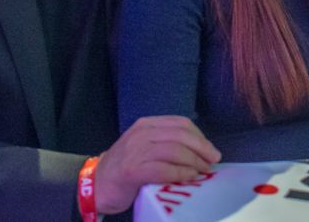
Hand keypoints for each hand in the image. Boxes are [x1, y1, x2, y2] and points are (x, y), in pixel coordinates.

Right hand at [93, 116, 221, 214]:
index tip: (210, 150)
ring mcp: (135, 151)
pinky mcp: (132, 170)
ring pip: (174, 150)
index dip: (199, 136)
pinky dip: (180, 173)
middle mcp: (140, 133)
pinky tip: (189, 177)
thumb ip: (165, 144)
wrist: (95, 186)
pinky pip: (163, 168)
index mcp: (145, 125)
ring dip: (194, 161)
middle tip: (213, 161)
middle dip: (201, 148)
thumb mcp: (144, 147)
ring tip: (203, 171)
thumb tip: (200, 152)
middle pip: (180, 135)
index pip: (180, 123)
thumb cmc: (125, 169)